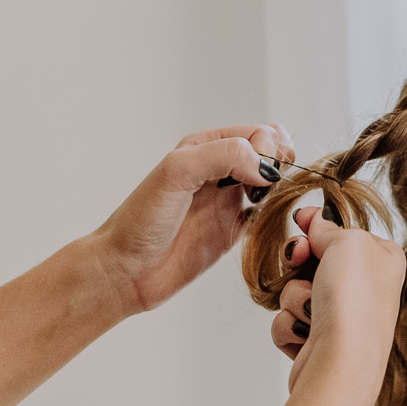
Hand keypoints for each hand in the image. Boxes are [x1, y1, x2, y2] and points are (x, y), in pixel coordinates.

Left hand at [89, 124, 292, 312]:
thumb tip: (267, 168)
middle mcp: (220, 170)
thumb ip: (224, 156)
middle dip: (279, 168)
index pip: (259, 134)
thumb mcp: (177, 172)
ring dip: (280, 192)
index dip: (268, 151)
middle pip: (273, 154)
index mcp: (205, 147)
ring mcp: (228, 201)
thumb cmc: (140, 221)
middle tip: (265, 190)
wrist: (126, 271)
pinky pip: (267, 217)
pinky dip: (275, 218)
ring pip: (274, 184)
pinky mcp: (233, 231)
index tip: (258, 176)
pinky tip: (262, 225)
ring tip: (264, 206)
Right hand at [270, 205, 402, 393]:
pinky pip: (288, 319)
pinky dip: (290, 324)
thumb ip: (330, 227)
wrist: (341, 362)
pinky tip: (307, 334)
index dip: (316, 226)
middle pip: (314, 260)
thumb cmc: (354, 301)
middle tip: (296, 260)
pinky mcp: (318, 341)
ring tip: (313, 311)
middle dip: (298, 263)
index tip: (300, 220)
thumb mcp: (349, 241)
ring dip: (295, 297)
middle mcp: (365, 288)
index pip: (342, 233)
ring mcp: (341, 316)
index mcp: (382, 259)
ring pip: (296, 289)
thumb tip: (317, 221)